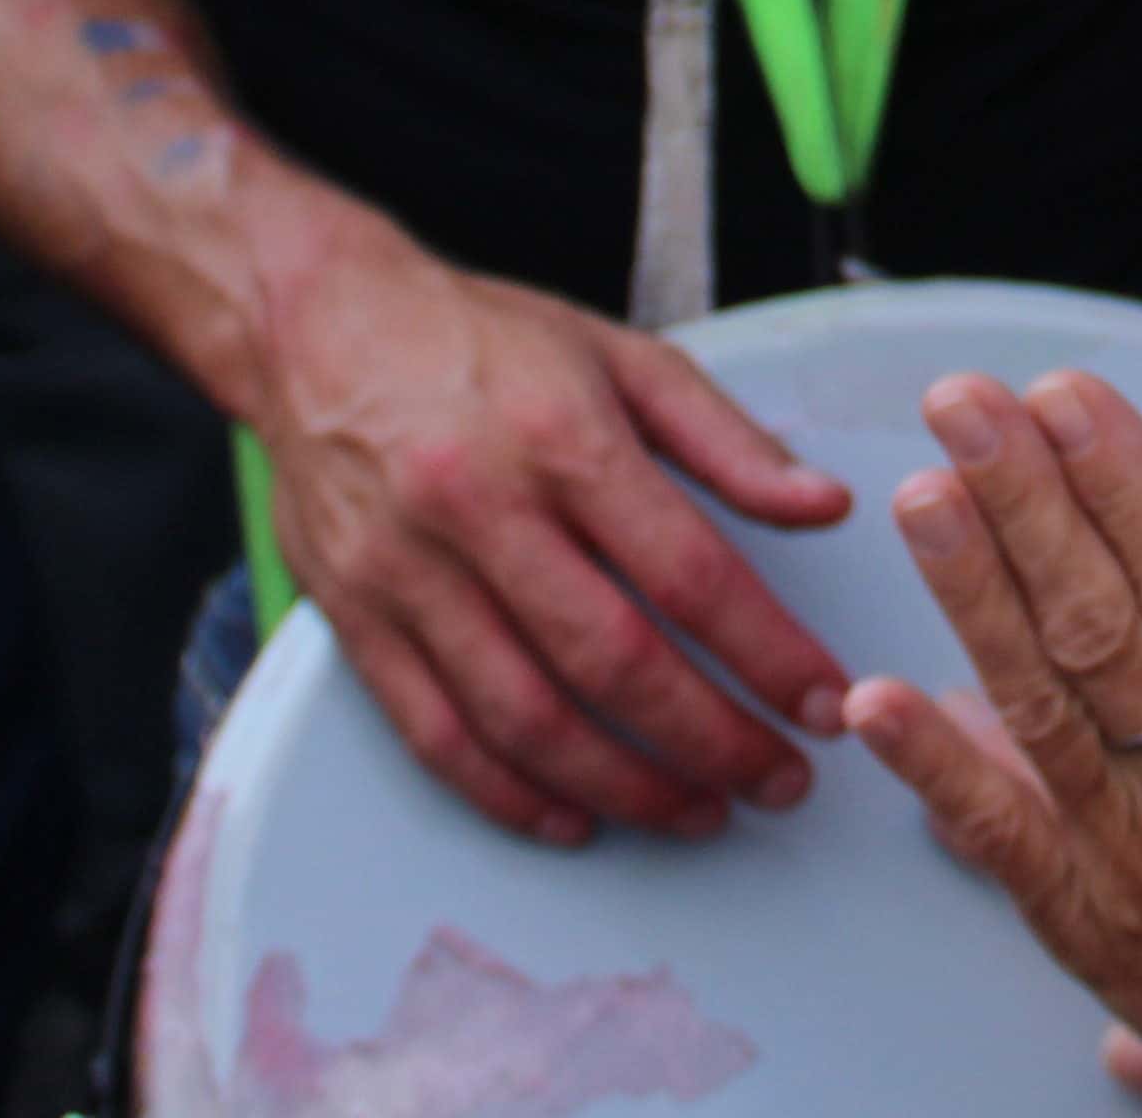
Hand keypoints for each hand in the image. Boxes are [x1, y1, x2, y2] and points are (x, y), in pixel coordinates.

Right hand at [257, 235, 852, 842]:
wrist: (315, 323)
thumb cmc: (483, 340)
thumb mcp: (625, 357)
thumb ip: (729, 440)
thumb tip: (827, 507)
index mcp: (563, 439)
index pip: (688, 573)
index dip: (767, 654)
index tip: (824, 705)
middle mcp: (480, 511)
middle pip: (612, 662)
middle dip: (711, 741)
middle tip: (779, 782)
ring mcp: (406, 573)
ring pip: (524, 718)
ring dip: (622, 787)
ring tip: (697, 813)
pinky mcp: (351, 617)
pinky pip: (434, 734)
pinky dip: (508, 794)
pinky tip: (574, 818)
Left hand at [854, 369, 1141, 1117]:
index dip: (1126, 483)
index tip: (1068, 395)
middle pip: (1102, 623)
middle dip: (1028, 501)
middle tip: (966, 402)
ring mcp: (1138, 863)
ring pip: (1040, 707)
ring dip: (971, 594)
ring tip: (921, 492)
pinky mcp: (1088, 923)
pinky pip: (999, 839)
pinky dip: (934, 769)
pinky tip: (876, 700)